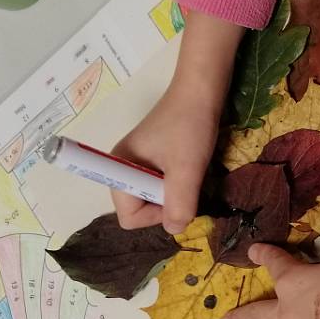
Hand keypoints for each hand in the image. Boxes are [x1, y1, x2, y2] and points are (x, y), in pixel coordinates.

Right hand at [111, 84, 218, 233]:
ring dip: (173, 191)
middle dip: (164, 203)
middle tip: (185, 180)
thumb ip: (179, 205)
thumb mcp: (187, 170)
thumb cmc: (190, 127)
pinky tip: (188, 164)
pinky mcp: (151, 155)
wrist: (201, 89)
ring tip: (188, 170)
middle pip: (139, 208)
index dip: (154, 215)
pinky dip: (176, 181)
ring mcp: (136, 161)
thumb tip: (174, 229)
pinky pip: (159, 182)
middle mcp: (121, 167)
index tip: (176, 195)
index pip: (128, 218)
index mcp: (118, 170)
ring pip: (152, 196)